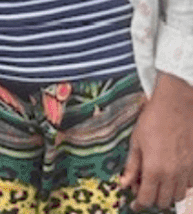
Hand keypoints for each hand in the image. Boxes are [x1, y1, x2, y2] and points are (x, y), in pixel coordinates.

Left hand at [119, 72, 192, 209]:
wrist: (177, 107)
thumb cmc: (153, 120)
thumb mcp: (136, 141)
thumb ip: (132, 166)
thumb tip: (124, 183)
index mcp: (155, 170)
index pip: (147, 199)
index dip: (139, 204)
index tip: (134, 203)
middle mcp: (173, 175)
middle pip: (164, 202)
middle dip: (152, 199)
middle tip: (144, 188)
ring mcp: (187, 172)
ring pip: (178, 196)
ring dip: (167, 193)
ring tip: (157, 180)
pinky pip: (189, 185)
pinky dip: (180, 185)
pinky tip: (172, 173)